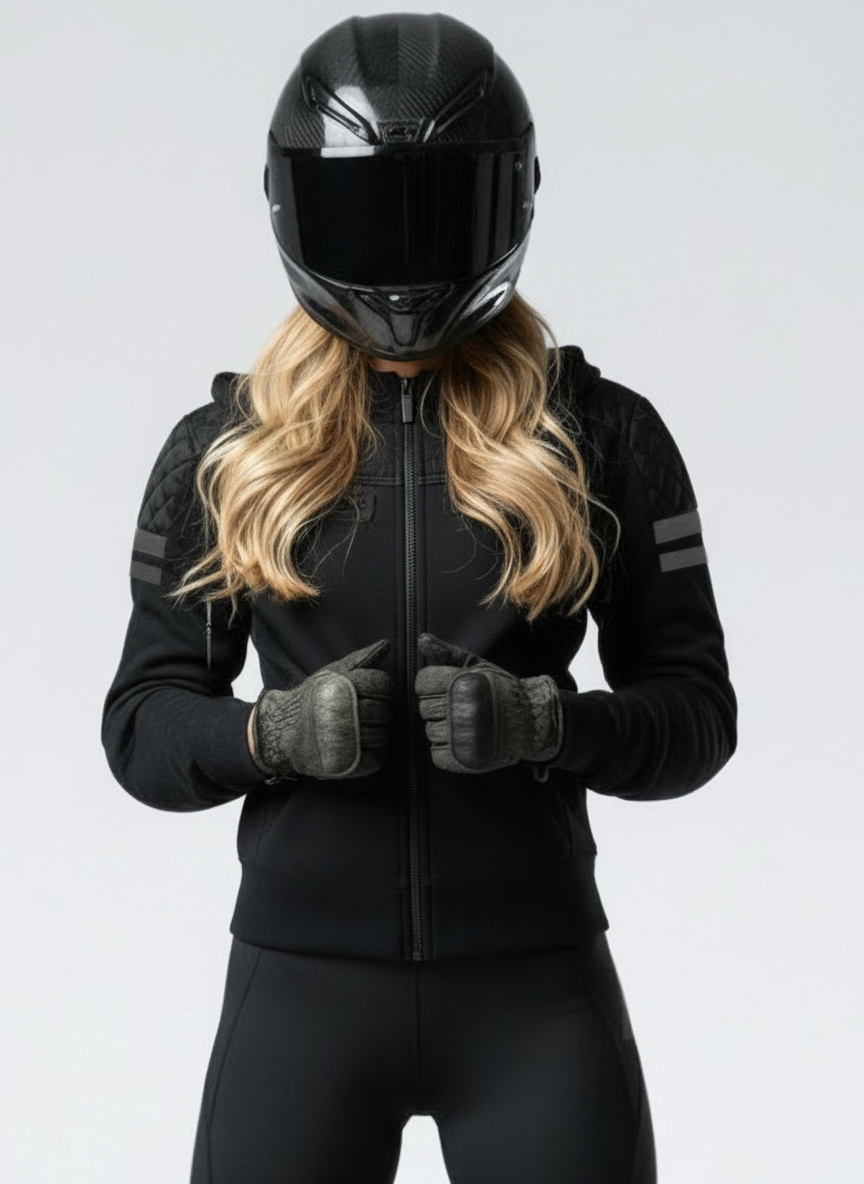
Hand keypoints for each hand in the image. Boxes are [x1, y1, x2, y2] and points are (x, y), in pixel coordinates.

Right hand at [251, 638, 392, 780]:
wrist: (283, 730)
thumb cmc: (311, 699)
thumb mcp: (333, 673)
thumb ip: (361, 658)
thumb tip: (386, 644)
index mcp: (340, 687)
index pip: (382, 685)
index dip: (382, 689)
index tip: (372, 693)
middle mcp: (341, 713)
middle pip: (384, 710)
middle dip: (380, 710)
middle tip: (366, 712)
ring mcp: (343, 740)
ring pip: (383, 734)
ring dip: (379, 731)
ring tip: (363, 728)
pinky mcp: (344, 763)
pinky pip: (377, 757)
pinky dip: (376, 751)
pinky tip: (364, 744)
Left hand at [414, 632, 562, 774]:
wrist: (531, 721)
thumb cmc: (503, 690)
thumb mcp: (477, 665)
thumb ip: (447, 653)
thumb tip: (423, 640)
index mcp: (464, 684)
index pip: (423, 682)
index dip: (433, 685)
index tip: (448, 688)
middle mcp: (463, 710)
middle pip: (425, 707)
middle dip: (439, 705)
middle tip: (460, 705)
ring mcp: (464, 737)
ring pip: (430, 731)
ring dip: (443, 728)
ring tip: (465, 723)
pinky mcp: (465, 759)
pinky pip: (437, 754)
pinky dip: (446, 749)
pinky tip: (463, 740)